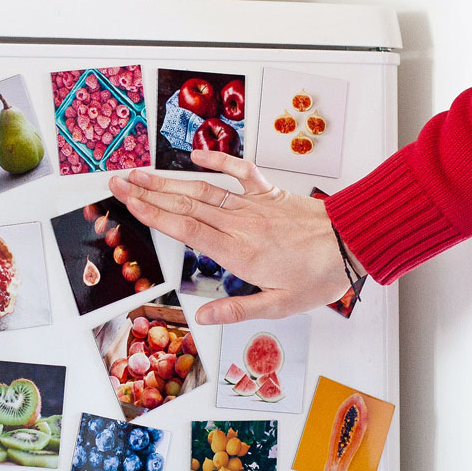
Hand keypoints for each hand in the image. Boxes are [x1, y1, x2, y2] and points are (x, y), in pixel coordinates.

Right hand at [108, 150, 351, 324]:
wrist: (353, 244)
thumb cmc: (320, 276)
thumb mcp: (279, 305)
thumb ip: (238, 309)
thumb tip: (203, 316)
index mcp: (238, 253)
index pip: (185, 230)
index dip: (153, 214)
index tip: (127, 203)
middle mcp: (239, 225)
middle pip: (184, 205)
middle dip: (148, 193)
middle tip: (118, 182)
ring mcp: (252, 206)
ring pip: (203, 189)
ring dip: (169, 180)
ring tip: (141, 173)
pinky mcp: (267, 194)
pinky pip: (239, 172)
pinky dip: (217, 160)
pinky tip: (195, 155)